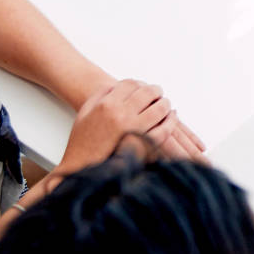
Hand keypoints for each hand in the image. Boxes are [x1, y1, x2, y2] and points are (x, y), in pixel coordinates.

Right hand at [59, 78, 205, 171]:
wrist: (82, 170)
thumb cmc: (82, 143)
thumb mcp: (84, 113)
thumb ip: (99, 95)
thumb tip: (117, 85)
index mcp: (106, 104)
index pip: (130, 84)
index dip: (139, 83)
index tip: (143, 87)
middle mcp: (121, 114)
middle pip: (147, 93)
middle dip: (155, 91)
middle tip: (159, 93)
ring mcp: (134, 130)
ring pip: (159, 109)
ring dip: (165, 104)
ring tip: (166, 105)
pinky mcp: (143, 146)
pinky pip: (164, 130)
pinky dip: (171, 122)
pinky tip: (171, 118)